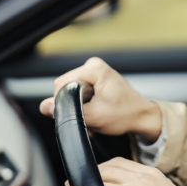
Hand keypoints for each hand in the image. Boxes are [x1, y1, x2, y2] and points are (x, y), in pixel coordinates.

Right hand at [39, 57, 161, 141]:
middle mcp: (94, 66)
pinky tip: (94, 115)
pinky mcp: (97, 80)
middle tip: (88, 120)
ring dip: (79, 109)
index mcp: (94, 69)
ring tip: (93, 119)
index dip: (63, 103)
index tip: (77, 115)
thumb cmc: (125, 115)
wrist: (142, 117)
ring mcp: (96, 72)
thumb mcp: (94, 117)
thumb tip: (44, 106)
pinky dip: (85, 106)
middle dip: (73, 107)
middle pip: (66, 88)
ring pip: (72, 93)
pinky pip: (80, 93)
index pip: (61, 84)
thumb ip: (68, 112)